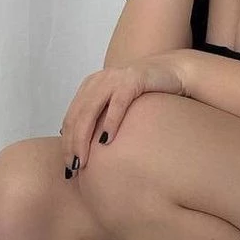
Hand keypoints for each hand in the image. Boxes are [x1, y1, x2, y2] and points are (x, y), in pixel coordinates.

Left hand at [59, 52, 187, 177]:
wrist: (174, 70)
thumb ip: (101, 115)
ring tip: (83, 160)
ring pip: (90, 111)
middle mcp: (99, 80)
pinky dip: (110, 122)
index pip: (71, 117)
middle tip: (73, 169)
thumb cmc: (148, 92)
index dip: (66, 142)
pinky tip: (106, 140)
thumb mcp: (118, 102)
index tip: (68, 166)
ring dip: (83, 138)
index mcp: (91, 85)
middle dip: (72, 144)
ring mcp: (115, 78)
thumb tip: (83, 143)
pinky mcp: (133, 79)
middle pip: (77, 116)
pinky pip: (118, 103)